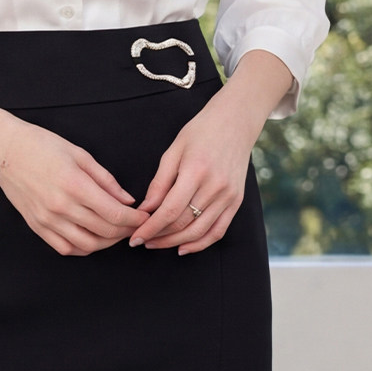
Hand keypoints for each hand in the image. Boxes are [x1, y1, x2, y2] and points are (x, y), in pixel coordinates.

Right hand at [0, 116, 145, 256]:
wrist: (5, 151)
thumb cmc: (42, 146)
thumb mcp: (80, 155)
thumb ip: (106, 180)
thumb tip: (128, 200)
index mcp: (75, 185)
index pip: (115, 214)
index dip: (135, 219)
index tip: (145, 217)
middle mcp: (61, 207)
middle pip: (105, 231)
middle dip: (126, 231)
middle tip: (135, 225)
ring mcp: (47, 220)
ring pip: (87, 245)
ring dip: (107, 242)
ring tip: (116, 232)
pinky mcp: (37, 227)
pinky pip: (66, 248)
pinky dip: (84, 248)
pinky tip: (92, 238)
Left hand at [129, 49, 293, 254]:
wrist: (236, 122)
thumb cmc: (200, 132)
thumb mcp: (173, 151)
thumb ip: (159, 183)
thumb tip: (145, 210)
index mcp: (195, 171)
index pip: (169, 211)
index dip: (150, 228)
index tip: (135, 237)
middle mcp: (215, 187)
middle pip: (182, 224)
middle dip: (159, 236)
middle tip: (141, 240)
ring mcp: (228, 196)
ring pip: (199, 232)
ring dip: (175, 242)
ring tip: (157, 243)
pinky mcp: (236, 201)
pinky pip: (218, 231)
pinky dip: (200, 243)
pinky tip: (183, 247)